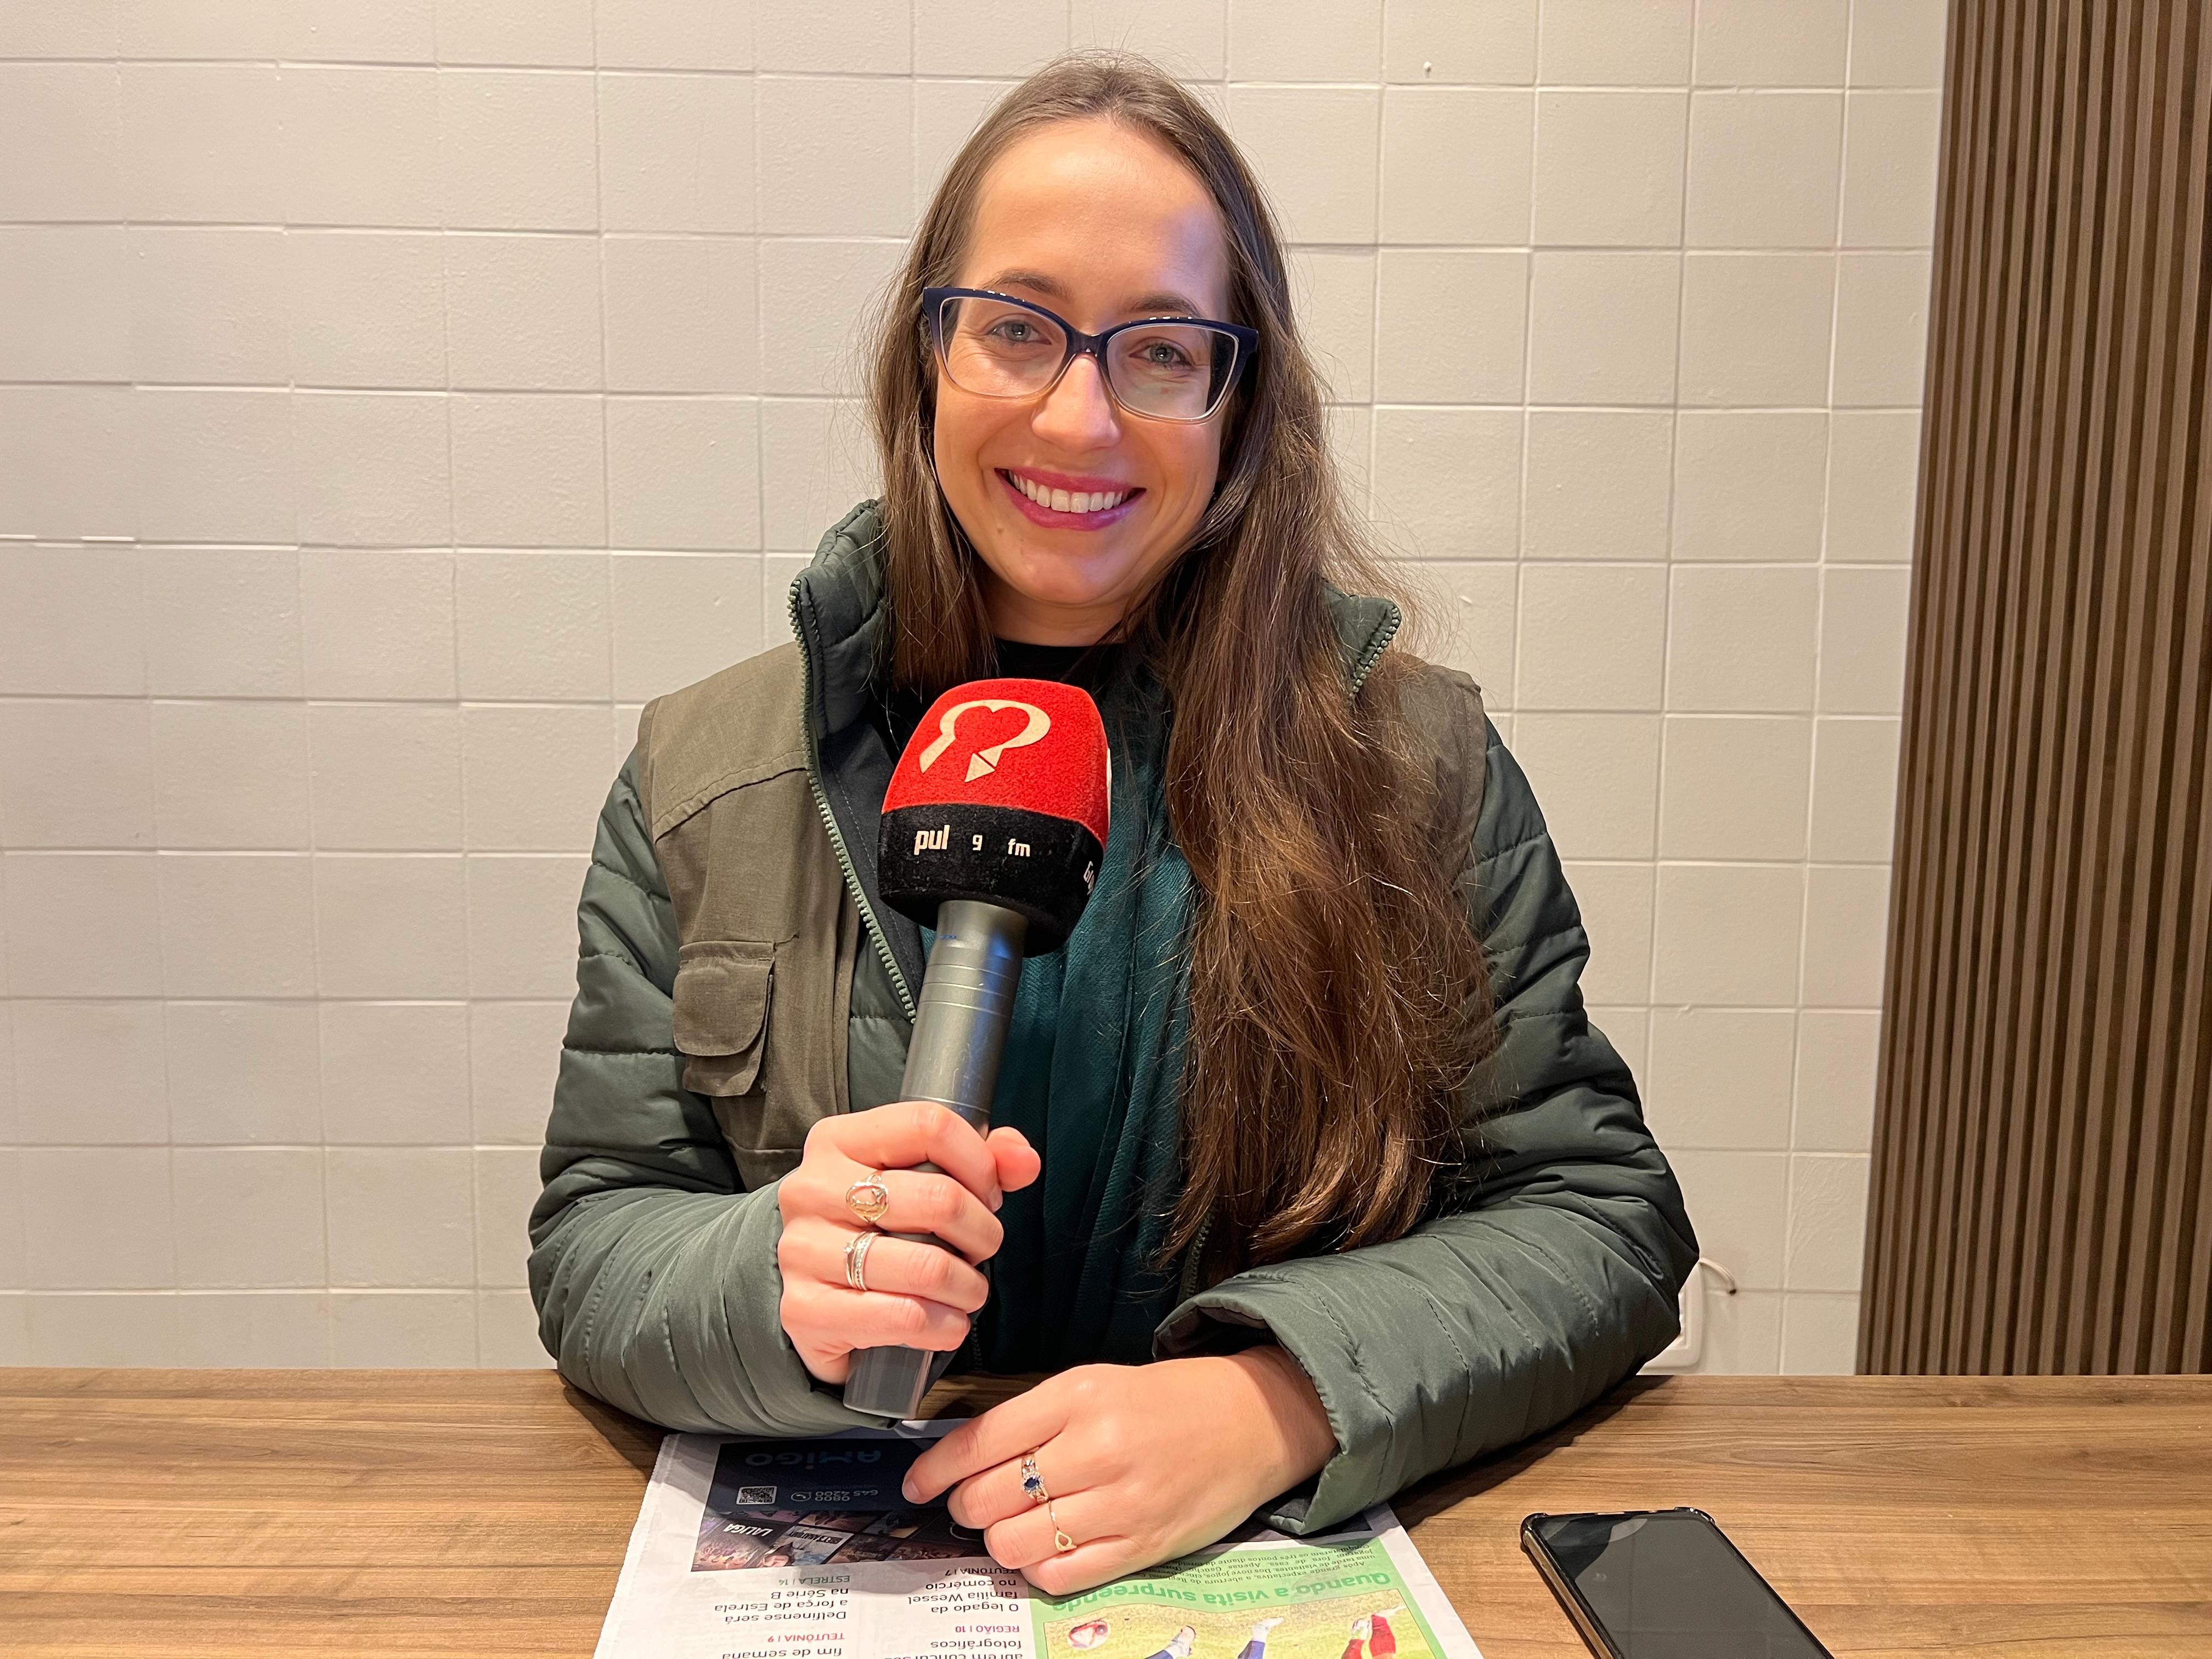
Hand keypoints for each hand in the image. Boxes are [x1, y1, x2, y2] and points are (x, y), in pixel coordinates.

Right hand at [775, 1102, 1039, 1384]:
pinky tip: (947, 1324)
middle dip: (982, 1232)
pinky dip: (944, 1326)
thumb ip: (981, 1161)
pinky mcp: (805, 1310)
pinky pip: (904, 1317)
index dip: (979, 1163)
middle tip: (981, 1249)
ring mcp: (803, 1250)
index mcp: (838, 1140)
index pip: (930, 1125)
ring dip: (968, 1287)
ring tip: (968, 1291)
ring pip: (927, 1265)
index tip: (988, 1194)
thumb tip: (1024, 1159)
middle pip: (939, 1198)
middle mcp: (812, 1189)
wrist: (814, 1298)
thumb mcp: (921, 1181)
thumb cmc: (876, 1231)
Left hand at [901, 1349, 1337, 1592]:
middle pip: (988, 1498)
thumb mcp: (1093, 1385)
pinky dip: (1040, 1568)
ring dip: (1002, 1541)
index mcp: (1077, 1395)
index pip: (979, 1441)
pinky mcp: (1142, 1545)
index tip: (917, 1484)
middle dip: (967, 1507)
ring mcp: (1121, 1501)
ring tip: (1017, 1525)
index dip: (935, 1470)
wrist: (1250, 1419)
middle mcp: (1095, 1447)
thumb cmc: (1163, 1402)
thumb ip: (1030, 1419)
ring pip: (1015, 1543)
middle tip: (977, 1503)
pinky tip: (1049, 1548)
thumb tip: (961, 1461)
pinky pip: (1060, 1576)